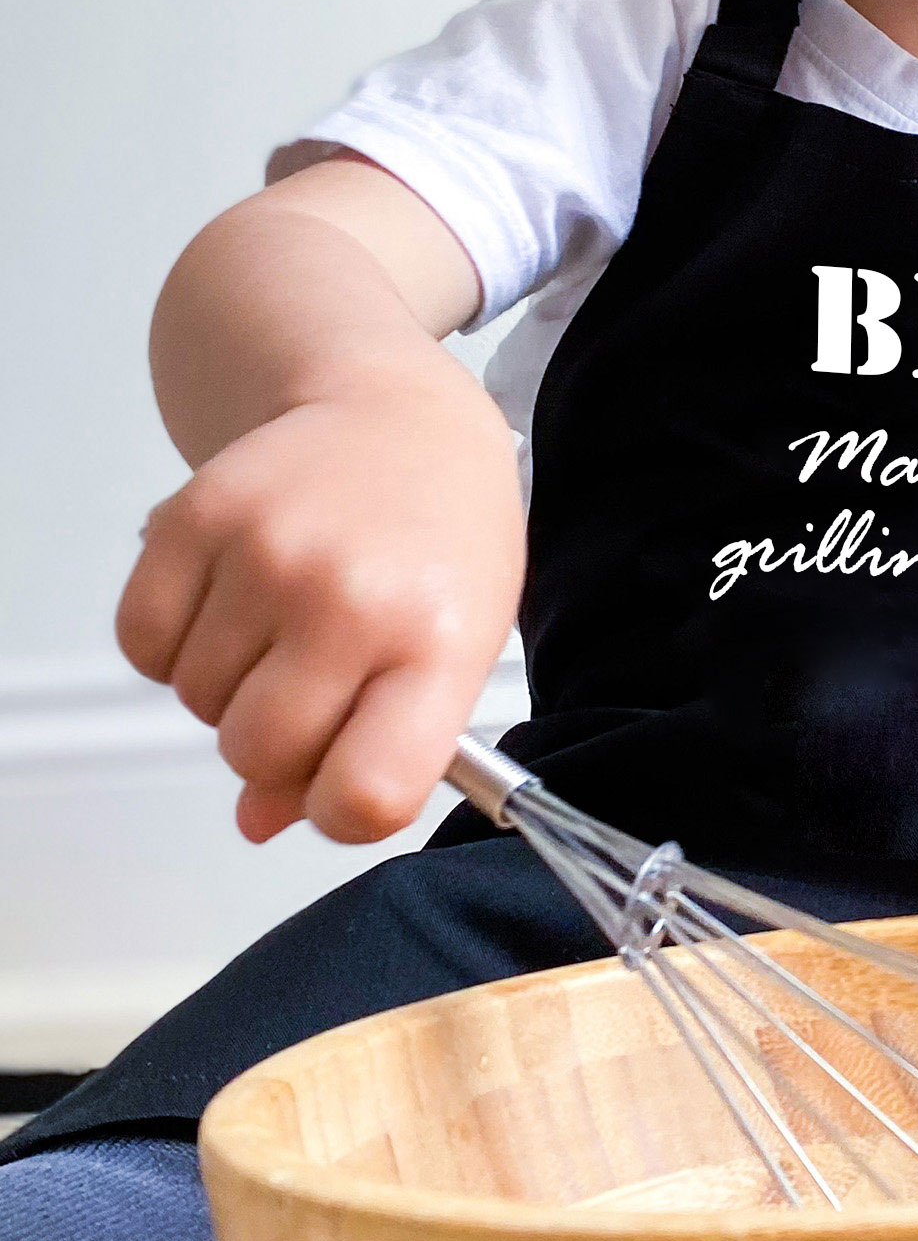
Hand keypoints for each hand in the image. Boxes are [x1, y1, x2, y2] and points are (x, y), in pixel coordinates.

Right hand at [115, 367, 523, 843]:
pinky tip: (235, 602)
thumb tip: (258, 820)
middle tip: (319, 685)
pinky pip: (144, 643)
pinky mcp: (196, 517)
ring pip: (198, 703)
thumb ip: (374, 747)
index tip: (344, 782)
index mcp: (438, 643)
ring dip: (230, 687)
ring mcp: (268, 554)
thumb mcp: (452, 649)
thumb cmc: (440, 544)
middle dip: (278, 746)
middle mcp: (351, 598)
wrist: (401, 420)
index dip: (340, 809)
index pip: (367, 793)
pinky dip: (175, 645)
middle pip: (261, 755)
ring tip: (288, 624)